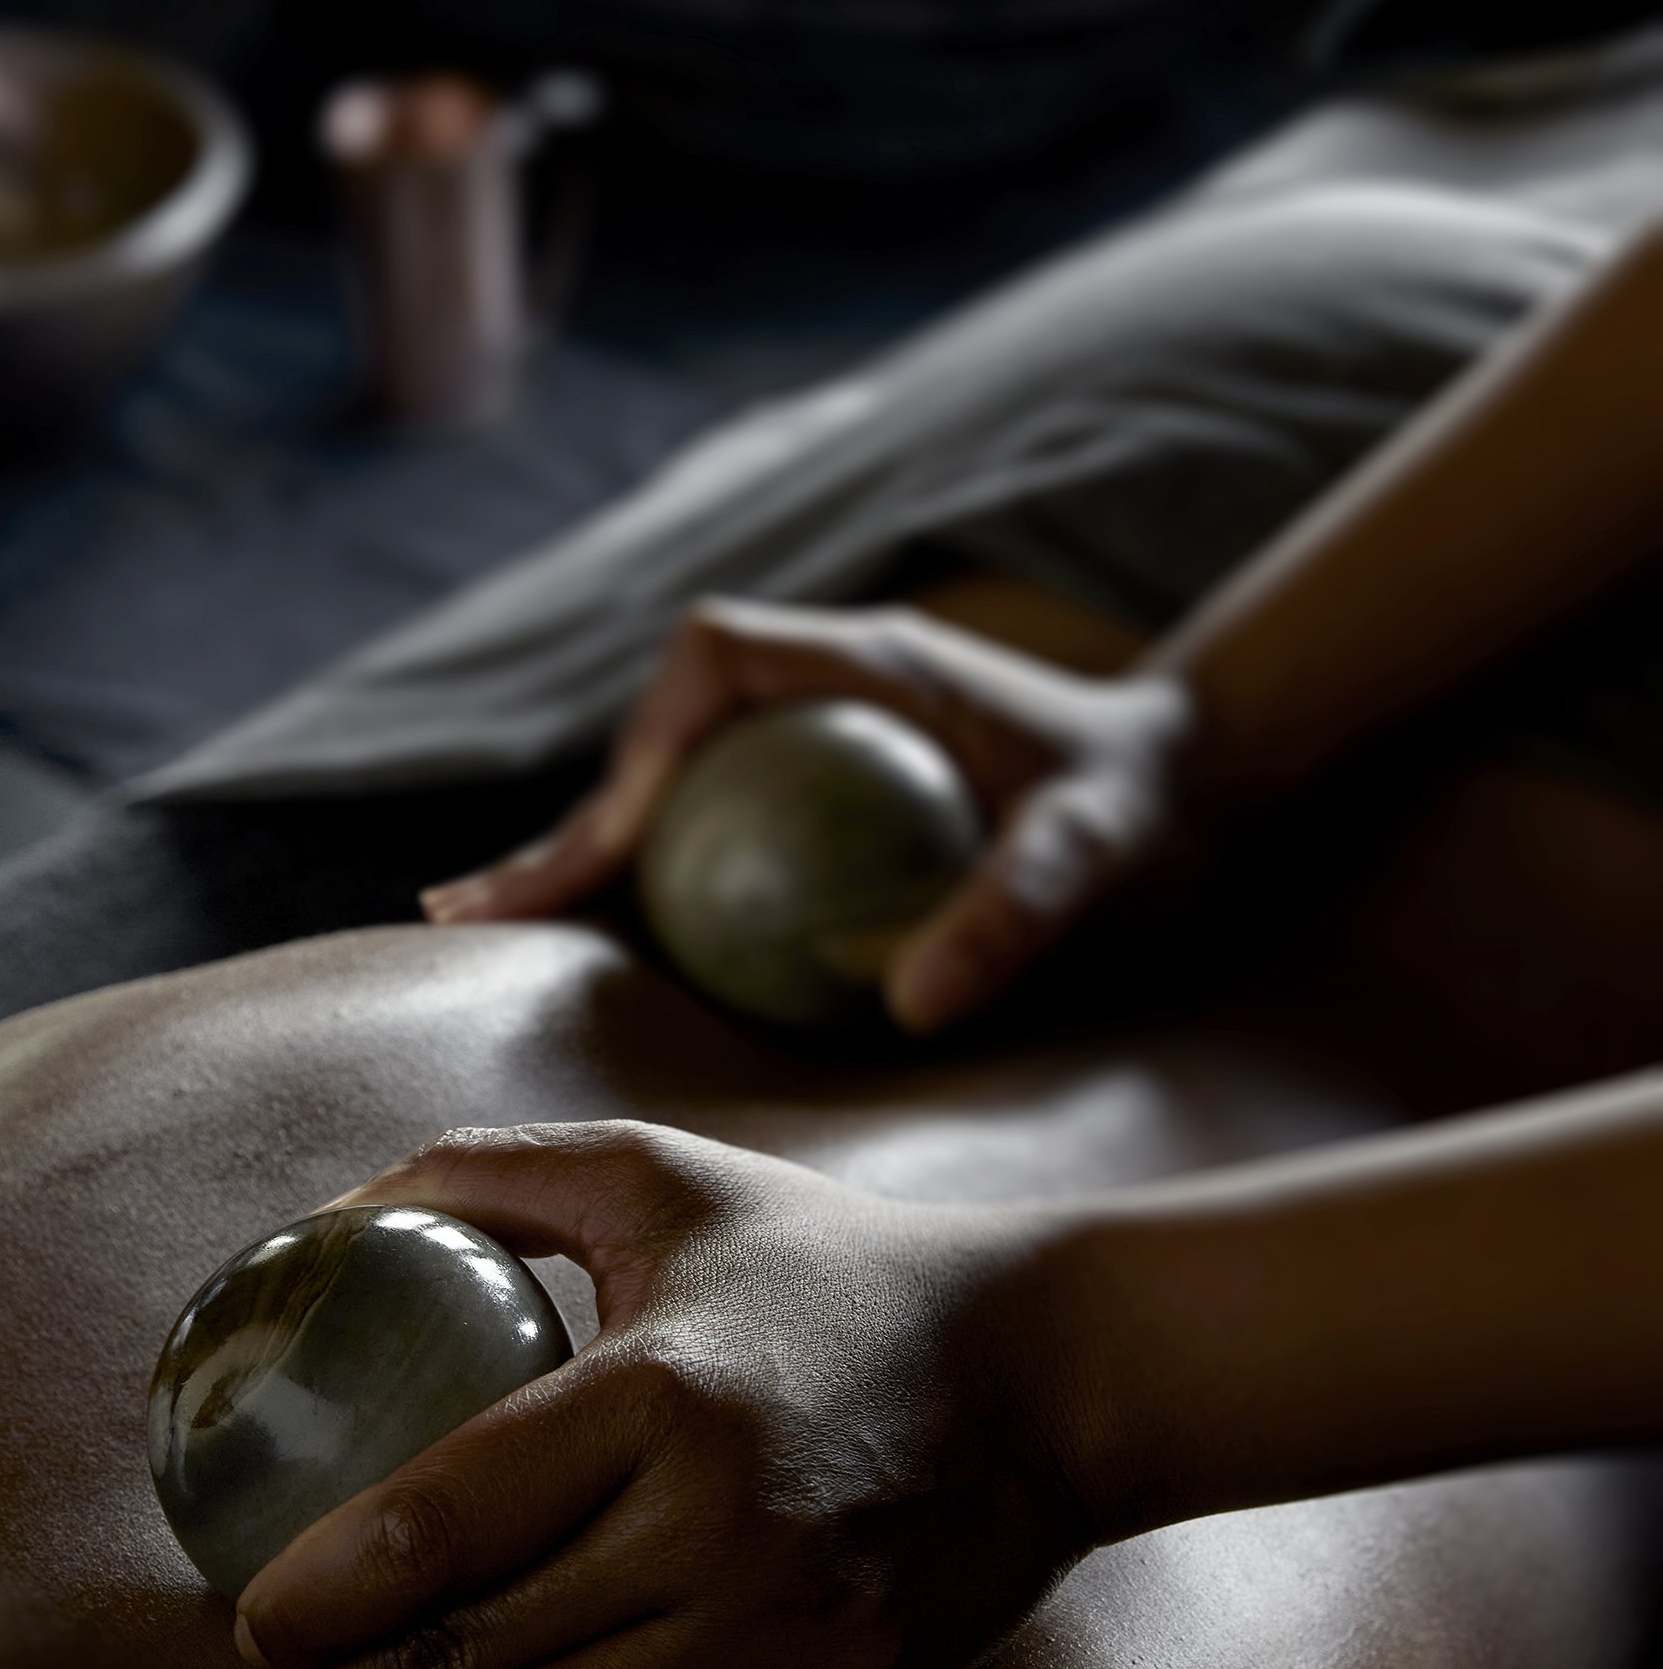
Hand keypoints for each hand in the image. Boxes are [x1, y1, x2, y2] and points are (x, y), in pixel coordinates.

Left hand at [129, 1122, 1105, 1668]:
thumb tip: (313, 1226)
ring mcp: (776, 1636)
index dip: (327, 1596)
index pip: (451, 1522)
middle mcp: (712, 1530)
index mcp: (658, 1393)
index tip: (239, 1632)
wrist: (1053, 1370)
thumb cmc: (828, 1262)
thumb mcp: (661, 1178)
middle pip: (468, 1660)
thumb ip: (485, 1177)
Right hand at [419, 597, 1199, 1031]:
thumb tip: (917, 1006)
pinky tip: (611, 979)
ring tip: (490, 934)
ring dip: (585, 865)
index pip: (713, 661)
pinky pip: (722, 861)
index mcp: (864, 662)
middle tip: (472, 912)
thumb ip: (1024, 908)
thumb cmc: (1150, 802)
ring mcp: (811, 762)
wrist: (1195, 791)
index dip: (644, 742)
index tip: (616, 844)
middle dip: (568, 823)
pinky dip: (656, 906)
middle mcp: (818, 702)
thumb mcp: (1104, 848)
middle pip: (658, 745)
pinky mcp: (821, 824)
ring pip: (673, 806)